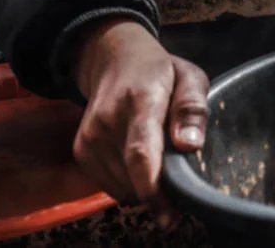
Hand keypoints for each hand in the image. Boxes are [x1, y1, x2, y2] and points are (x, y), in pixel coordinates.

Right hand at [73, 19, 208, 229]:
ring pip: (122, 186)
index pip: (141, 152)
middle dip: (159, 194)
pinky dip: (129, 185)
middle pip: (132, 176)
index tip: (169, 214)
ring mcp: (90, 136)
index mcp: (141, 99)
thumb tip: (190, 145)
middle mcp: (108, 120)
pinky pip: (110, 186)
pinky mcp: (81, 150)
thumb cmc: (159, 72)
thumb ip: (192, 109)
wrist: (114, 60)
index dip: (153, 189)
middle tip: (180, 187)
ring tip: (160, 166)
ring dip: (144, 189)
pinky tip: (140, 166)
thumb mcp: (189, 77)